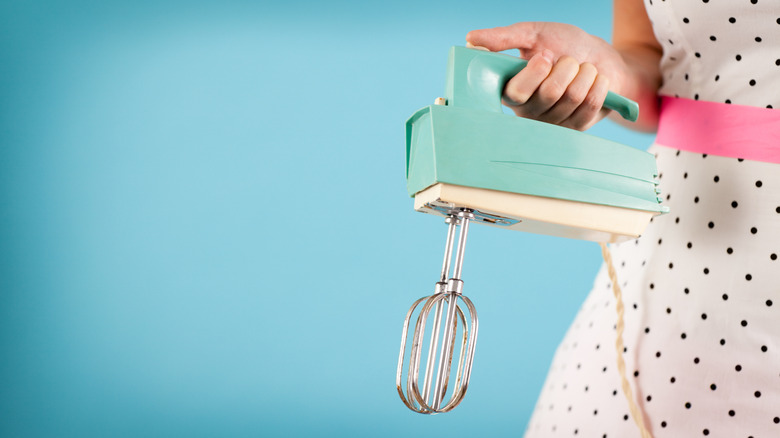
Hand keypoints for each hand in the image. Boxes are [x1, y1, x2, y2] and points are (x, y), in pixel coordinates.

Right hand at [467, 22, 629, 130]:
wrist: (599, 57)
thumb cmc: (562, 45)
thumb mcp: (533, 35)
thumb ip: (502, 37)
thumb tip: (470, 39)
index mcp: (512, 90)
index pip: (516, 92)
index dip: (535, 72)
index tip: (546, 54)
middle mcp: (529, 112)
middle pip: (549, 93)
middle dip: (567, 66)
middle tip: (568, 60)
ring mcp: (553, 123)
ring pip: (572, 97)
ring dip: (585, 72)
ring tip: (582, 68)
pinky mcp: (577, 127)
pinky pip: (590, 105)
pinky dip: (598, 84)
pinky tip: (595, 79)